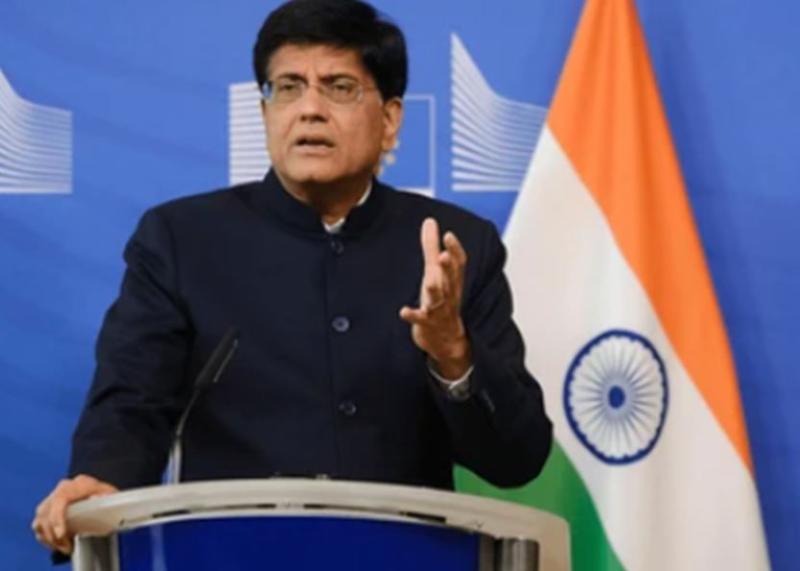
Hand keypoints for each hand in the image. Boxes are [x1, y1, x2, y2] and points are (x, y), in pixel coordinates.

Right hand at [32, 474, 117, 554]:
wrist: (102, 493)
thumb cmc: (108, 496)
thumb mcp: (113, 496)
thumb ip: (108, 496)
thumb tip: (97, 498)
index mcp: (80, 483)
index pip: (61, 498)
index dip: (57, 517)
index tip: (61, 534)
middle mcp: (64, 487)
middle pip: (47, 511)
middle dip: (54, 533)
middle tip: (66, 546)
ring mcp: (54, 496)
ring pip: (41, 518)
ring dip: (49, 536)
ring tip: (63, 546)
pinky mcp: (47, 507)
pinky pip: (39, 523)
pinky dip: (44, 535)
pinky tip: (55, 543)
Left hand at [400, 217, 471, 378]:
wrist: (447, 340)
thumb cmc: (442, 301)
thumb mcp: (437, 272)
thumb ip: (432, 247)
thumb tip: (429, 221)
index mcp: (452, 281)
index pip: (459, 264)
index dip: (455, 250)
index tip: (449, 235)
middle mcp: (448, 294)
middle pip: (451, 279)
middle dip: (448, 268)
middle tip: (444, 255)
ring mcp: (439, 310)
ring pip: (439, 300)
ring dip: (435, 290)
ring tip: (430, 282)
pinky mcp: (427, 324)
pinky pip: (421, 320)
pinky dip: (413, 315)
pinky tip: (403, 311)